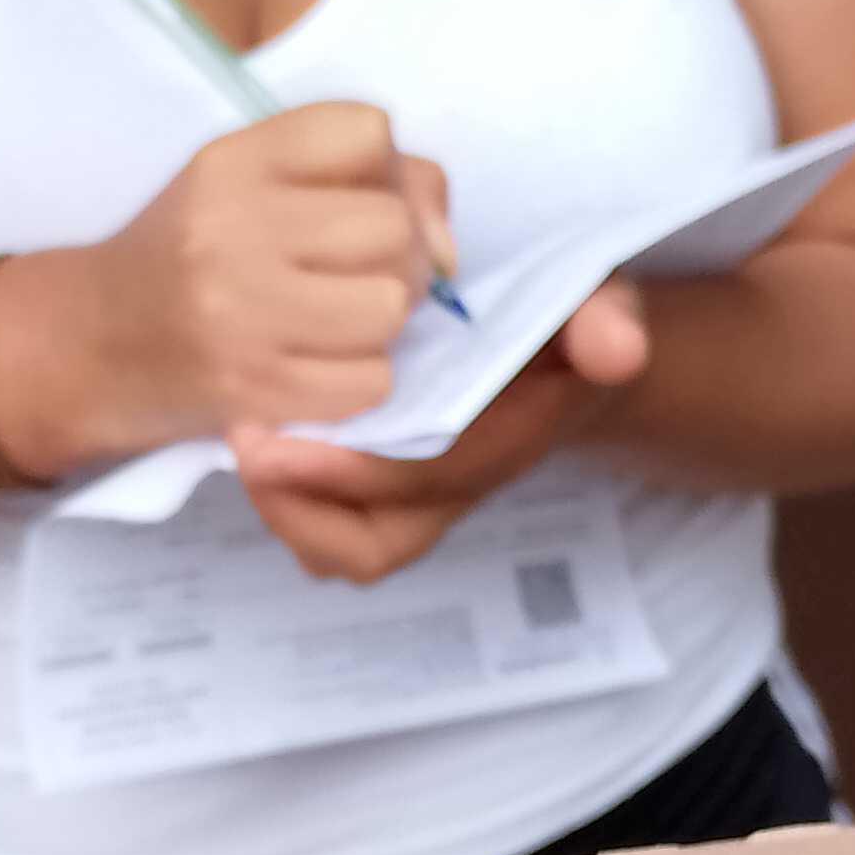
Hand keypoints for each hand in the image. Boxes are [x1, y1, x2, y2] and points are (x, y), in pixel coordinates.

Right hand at [70, 101, 457, 450]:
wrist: (90, 347)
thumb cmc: (184, 258)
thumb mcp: (246, 185)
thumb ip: (355, 177)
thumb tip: (446, 240)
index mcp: (231, 162)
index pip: (367, 131)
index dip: (385, 171)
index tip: (354, 203)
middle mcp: (233, 228)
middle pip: (393, 227)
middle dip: (399, 257)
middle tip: (357, 276)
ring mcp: (240, 314)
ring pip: (390, 306)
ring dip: (382, 323)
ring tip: (338, 323)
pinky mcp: (252, 390)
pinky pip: (369, 382)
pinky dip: (359, 382)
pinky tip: (317, 370)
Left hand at [229, 279, 651, 583]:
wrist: (566, 351)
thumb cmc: (566, 324)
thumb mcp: (595, 306)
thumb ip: (605, 321)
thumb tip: (615, 348)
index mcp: (501, 448)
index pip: (419, 483)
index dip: (345, 472)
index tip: (271, 444)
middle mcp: (451, 491)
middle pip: (365, 547)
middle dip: (299, 506)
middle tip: (241, 441)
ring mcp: (413, 500)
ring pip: (337, 548)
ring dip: (286, 508)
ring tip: (239, 440)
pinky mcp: (379, 488)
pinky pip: (325, 526)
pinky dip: (287, 497)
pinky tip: (256, 434)